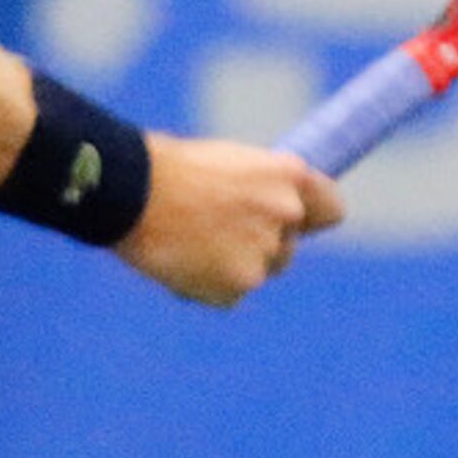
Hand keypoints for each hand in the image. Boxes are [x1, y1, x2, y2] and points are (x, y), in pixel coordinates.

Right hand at [116, 134, 344, 306]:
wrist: (127, 191)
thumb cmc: (164, 168)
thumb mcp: (224, 164)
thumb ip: (255, 189)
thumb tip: (260, 212)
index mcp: (286, 176)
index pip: (330, 209)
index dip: (309, 217)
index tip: (293, 223)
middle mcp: (285, 214)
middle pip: (287, 248)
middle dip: (257, 246)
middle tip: (211, 231)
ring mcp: (264, 253)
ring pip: (256, 272)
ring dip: (230, 266)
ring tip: (185, 242)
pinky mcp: (239, 286)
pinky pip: (227, 293)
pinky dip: (205, 285)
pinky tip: (177, 260)